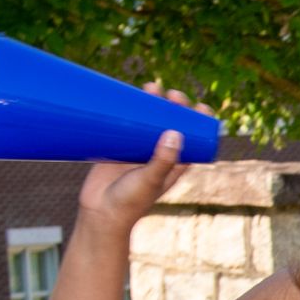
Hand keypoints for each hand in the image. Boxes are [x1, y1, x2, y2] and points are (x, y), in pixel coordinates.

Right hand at [74, 87, 196, 232]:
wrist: (99, 212)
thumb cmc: (130, 201)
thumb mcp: (150, 180)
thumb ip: (163, 160)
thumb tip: (176, 132)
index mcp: (175, 164)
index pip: (194, 139)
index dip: (199, 122)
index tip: (200, 106)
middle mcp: (159, 155)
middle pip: (171, 124)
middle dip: (174, 107)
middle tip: (172, 94)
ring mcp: (138, 150)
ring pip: (149, 121)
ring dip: (151, 103)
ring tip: (151, 86)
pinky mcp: (118, 146)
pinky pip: (125, 124)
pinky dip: (127, 110)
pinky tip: (126, 94)